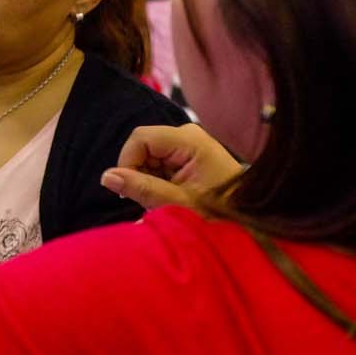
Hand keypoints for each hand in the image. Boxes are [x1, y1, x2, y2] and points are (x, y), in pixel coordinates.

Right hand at [100, 124, 242, 210]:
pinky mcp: (186, 156)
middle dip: (138, 173)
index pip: (140, 138)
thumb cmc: (220, 212)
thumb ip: (142, 188)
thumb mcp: (178, 204)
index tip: (129, 190)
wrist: (248, 218)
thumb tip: (106, 176)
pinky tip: (169, 196)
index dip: (127, 162)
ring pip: (147, 156)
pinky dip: (156, 181)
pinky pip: (157, 163)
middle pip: (142, 146)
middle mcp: (186, 136)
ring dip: (147, 180)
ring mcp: (187, 145)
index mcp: (189, 141)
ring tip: (164, 200)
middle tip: (152, 200)